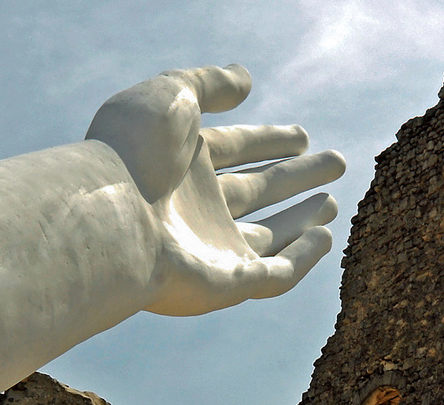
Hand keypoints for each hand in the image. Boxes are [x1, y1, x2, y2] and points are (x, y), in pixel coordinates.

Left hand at [86, 64, 344, 315]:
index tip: (304, 137)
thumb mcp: (170, 96)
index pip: (235, 149)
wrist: (108, 219)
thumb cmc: (130, 154)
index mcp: (179, 163)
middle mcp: (194, 207)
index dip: (269, 140)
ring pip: (267, 236)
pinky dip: (302, 259)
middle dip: (294, 179)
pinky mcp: (226, 284)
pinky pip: (274, 275)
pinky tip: (324, 238)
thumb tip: (246, 80)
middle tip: (335, 163)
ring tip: (332, 204)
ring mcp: (210, 248)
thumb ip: (209, 84)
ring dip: (301, 220)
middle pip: (255, 190)